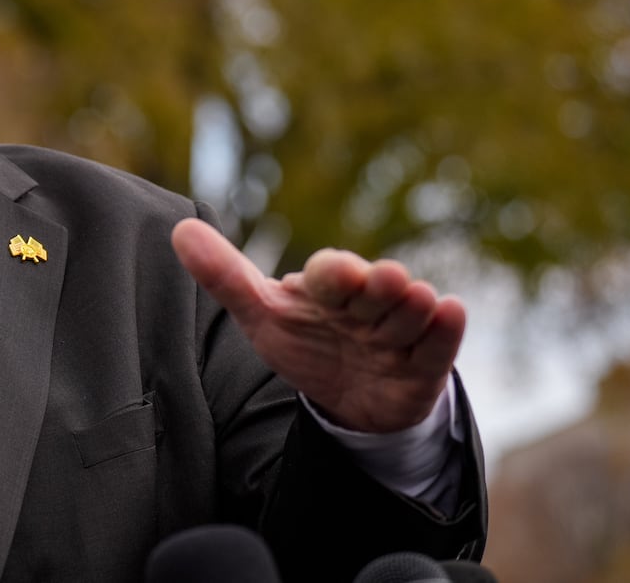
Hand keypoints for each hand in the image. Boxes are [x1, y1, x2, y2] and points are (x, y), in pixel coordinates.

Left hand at [170, 218, 464, 433]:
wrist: (347, 399)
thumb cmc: (305, 343)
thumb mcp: (261, 315)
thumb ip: (224, 276)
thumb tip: (178, 230)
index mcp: (326, 288)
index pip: (330, 275)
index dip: (335, 274)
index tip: (339, 273)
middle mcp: (366, 304)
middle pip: (375, 291)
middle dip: (379, 287)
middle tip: (385, 280)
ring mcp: (397, 333)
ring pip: (408, 316)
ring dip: (411, 309)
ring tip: (418, 298)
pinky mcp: (423, 367)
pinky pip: (438, 348)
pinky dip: (445, 331)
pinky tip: (451, 310)